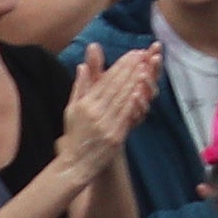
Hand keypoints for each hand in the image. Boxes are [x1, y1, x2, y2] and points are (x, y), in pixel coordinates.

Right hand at [65, 38, 164, 158]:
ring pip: (123, 98)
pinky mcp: (115, 135)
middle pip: (116, 86)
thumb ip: (80, 87)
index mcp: (84, 104)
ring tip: (146, 66)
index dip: (120, 66)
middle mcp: (94, 112)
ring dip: (135, 81)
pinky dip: (135, 101)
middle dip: (130, 69)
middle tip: (142, 54)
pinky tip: (143, 89)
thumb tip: (82, 65)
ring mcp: (105, 124)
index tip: (132, 54)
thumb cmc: (76, 134)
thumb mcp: (72, 109)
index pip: (105, 80)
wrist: (77, 163)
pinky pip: (127, 114)